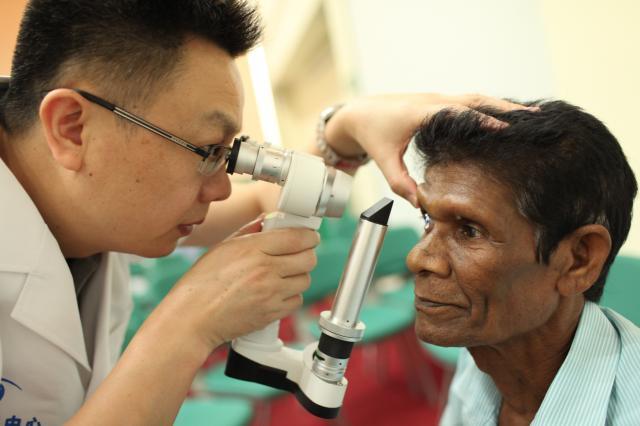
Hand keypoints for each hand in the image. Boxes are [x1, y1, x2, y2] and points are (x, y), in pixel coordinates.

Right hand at [155, 215, 318, 349]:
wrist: (192, 318)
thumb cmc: (202, 283)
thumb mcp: (223, 247)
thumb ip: (250, 232)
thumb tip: (269, 221)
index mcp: (253, 249)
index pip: (297, 238)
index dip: (309, 235)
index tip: (309, 236)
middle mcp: (265, 270)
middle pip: (308, 258)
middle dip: (306, 254)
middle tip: (297, 254)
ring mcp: (271, 294)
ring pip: (305, 280)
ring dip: (298, 276)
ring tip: (282, 275)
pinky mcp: (272, 313)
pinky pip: (296, 300)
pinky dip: (290, 296)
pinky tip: (275, 292)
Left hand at [325, 93, 535, 205]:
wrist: (358, 113)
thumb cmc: (371, 135)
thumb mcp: (384, 160)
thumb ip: (401, 183)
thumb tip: (421, 204)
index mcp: (421, 112)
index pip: (459, 113)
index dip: (483, 120)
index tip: (507, 129)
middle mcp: (433, 100)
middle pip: (476, 99)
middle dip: (505, 108)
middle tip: (533, 117)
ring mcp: (437, 98)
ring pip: (475, 97)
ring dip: (500, 105)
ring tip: (528, 115)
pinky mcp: (438, 102)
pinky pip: (468, 101)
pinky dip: (488, 106)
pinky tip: (503, 116)